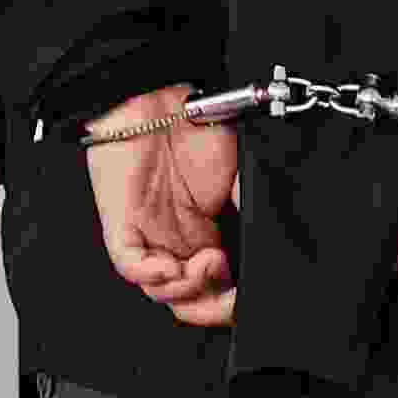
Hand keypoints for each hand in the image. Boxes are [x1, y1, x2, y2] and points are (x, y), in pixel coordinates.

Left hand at [84, 85, 239, 328]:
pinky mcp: (123, 225)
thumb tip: (274, 248)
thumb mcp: (242, 173)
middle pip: (192, 301)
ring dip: (188, 289)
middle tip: (228, 291)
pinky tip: (170, 266)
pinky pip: (131, 266)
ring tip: (207, 263)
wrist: (159, 92)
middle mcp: (180, 243)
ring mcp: (151, 237)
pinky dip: (152, 275)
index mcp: (209, 236)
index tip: (248, 297)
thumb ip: (256, 210)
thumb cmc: (199, 125)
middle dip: (212, 306)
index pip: (220, 289)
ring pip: (163, 292)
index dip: (233, 303)